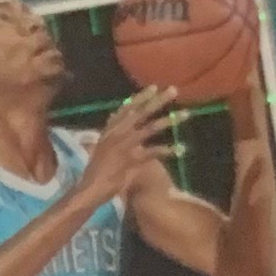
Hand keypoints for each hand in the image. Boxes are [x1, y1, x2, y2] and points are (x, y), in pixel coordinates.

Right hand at [78, 84, 180, 202]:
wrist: (90, 188)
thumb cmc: (97, 170)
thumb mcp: (102, 147)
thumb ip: (113, 134)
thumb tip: (120, 124)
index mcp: (109, 130)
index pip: (126, 108)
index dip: (140, 97)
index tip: (154, 87)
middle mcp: (116, 134)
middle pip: (140, 113)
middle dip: (158, 101)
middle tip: (173, 90)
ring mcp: (124, 146)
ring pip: (149, 128)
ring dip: (169, 120)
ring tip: (185, 114)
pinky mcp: (131, 160)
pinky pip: (153, 152)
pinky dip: (168, 150)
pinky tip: (181, 148)